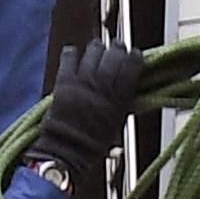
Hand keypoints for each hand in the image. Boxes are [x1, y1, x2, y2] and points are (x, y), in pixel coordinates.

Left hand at [31, 33, 143, 184]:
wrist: (66, 150)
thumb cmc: (94, 143)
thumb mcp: (117, 122)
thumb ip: (123, 100)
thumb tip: (127, 84)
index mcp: (119, 97)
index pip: (132, 66)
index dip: (135, 57)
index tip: (135, 54)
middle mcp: (103, 85)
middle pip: (115, 54)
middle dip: (117, 49)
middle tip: (117, 48)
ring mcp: (83, 81)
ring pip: (94, 51)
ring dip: (97, 48)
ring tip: (97, 49)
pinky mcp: (64, 80)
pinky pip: (69, 56)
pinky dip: (72, 53)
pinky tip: (74, 54)